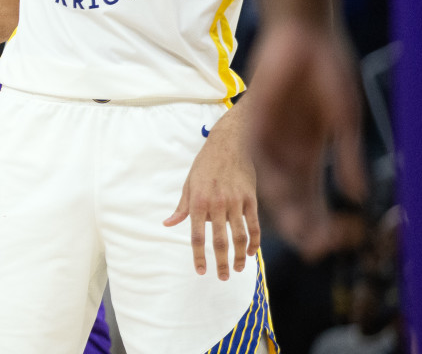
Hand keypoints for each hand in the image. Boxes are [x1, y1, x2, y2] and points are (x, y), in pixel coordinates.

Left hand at [164, 105, 259, 279]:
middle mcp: (216, 204)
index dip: (198, 255)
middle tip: (222, 277)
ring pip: (239, 236)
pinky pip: (254, 225)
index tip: (201, 271)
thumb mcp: (189, 183)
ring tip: (237, 269)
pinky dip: (254, 241)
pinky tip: (250, 252)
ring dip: (238, 256)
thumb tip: (168, 224)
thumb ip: (182, 207)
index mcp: (198, 201)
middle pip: (219, 240)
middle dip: (220, 262)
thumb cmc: (205, 164)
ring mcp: (235, 202)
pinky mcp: (251, 199)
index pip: (196, 234)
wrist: (229, 143)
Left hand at [247, 0, 365, 259]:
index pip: (313, 195)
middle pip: (292, 195)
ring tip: (295, 229)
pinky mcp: (255, 116)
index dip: (321, 218)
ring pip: (273, 179)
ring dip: (284, 205)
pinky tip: (277, 189)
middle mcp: (287, 149)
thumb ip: (347, 156)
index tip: (332, 241)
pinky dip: (267, 169)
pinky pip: (259, 150)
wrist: (304, 35)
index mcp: (310, 151)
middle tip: (311, 248)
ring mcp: (270, 134)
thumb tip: (358, 193)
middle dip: (302, 221)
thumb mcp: (343, 118)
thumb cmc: (327, 71)